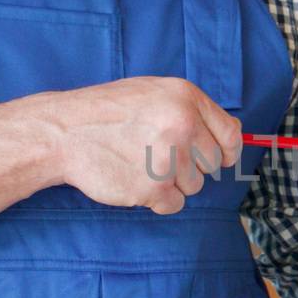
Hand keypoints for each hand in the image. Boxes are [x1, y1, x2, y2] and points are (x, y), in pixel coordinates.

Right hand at [41, 77, 241, 214]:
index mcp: (186, 98)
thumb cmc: (108, 112)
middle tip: (158, 157)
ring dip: (172, 183)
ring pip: (194, 187)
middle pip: (212, 165)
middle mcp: (182, 124)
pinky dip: (157, 200)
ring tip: (140, 164)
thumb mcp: (154, 93)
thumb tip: (232, 135)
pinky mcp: (153, 188)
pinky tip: (135, 180)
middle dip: (190, 167)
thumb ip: (192, 110)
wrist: (64, 132)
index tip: (219, 159)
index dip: (227, 151)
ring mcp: (168, 157)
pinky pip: (174, 204)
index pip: (230, 134)